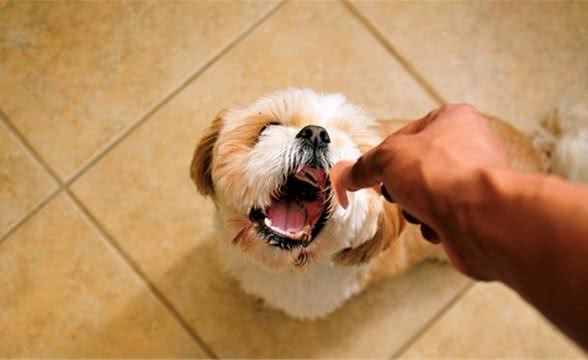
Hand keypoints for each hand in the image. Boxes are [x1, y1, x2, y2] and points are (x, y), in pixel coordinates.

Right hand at [331, 104, 508, 278]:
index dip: (384, 157)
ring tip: (422, 209)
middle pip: (415, 168)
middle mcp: (471, 145)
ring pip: (427, 195)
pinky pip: (442, 217)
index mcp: (453, 119)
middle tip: (399, 191)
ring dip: (416, 208)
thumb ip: (363, 167)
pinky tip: (438, 224)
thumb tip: (344, 176)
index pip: (404, 135)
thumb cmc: (442, 175)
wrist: (479, 219)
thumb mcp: (387, 159)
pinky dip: (433, 224)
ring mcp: (476, 179)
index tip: (370, 173)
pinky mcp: (479, 210)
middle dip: (402, 187)